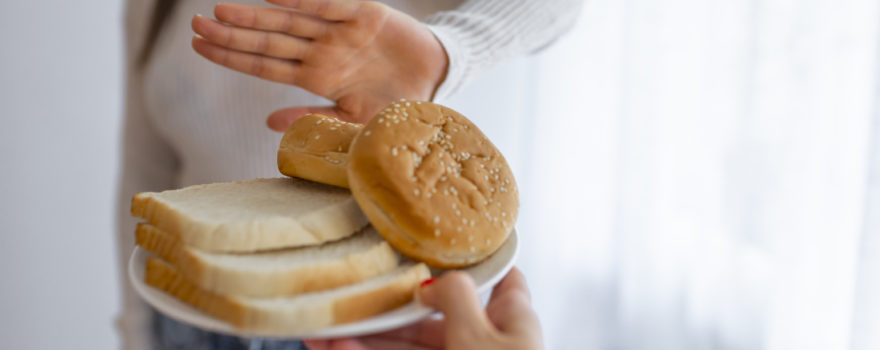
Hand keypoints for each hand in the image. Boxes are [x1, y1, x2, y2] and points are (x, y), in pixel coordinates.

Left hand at [191, 0, 448, 129]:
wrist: (438, 80)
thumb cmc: (397, 104)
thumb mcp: (356, 121)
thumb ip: (315, 119)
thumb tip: (268, 123)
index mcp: (318, 77)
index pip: (265, 66)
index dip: (233, 56)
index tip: (200, 47)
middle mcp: (322, 51)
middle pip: (269, 42)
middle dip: (233, 33)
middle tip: (196, 23)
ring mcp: (341, 32)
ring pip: (290, 22)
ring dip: (257, 16)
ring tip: (221, 10)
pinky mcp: (366, 14)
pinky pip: (330, 5)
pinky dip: (304, 1)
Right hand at [304, 267, 543, 349]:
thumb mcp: (479, 336)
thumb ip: (455, 298)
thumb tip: (431, 280)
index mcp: (511, 321)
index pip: (500, 280)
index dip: (475, 260)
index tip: (442, 244)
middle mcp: (485, 343)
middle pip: (432, 317)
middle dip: (387, 310)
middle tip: (347, 299)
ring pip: (407, 348)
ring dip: (367, 338)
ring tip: (327, 331)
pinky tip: (339, 348)